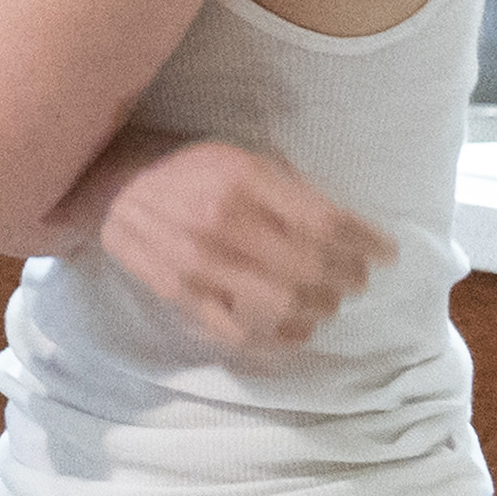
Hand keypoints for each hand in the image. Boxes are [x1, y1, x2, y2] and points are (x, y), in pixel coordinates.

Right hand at [88, 138, 397, 350]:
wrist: (110, 186)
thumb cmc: (187, 167)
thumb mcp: (240, 157)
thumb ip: (288, 189)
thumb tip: (346, 229)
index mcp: (245, 179)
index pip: (325, 221)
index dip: (366, 243)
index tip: (386, 254)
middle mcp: (224, 221)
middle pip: (311, 267)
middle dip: (348, 280)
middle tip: (356, 281)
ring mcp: (200, 263)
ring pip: (283, 304)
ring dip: (319, 310)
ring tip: (326, 304)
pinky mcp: (181, 293)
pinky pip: (239, 331)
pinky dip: (277, 338)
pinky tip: (294, 331)